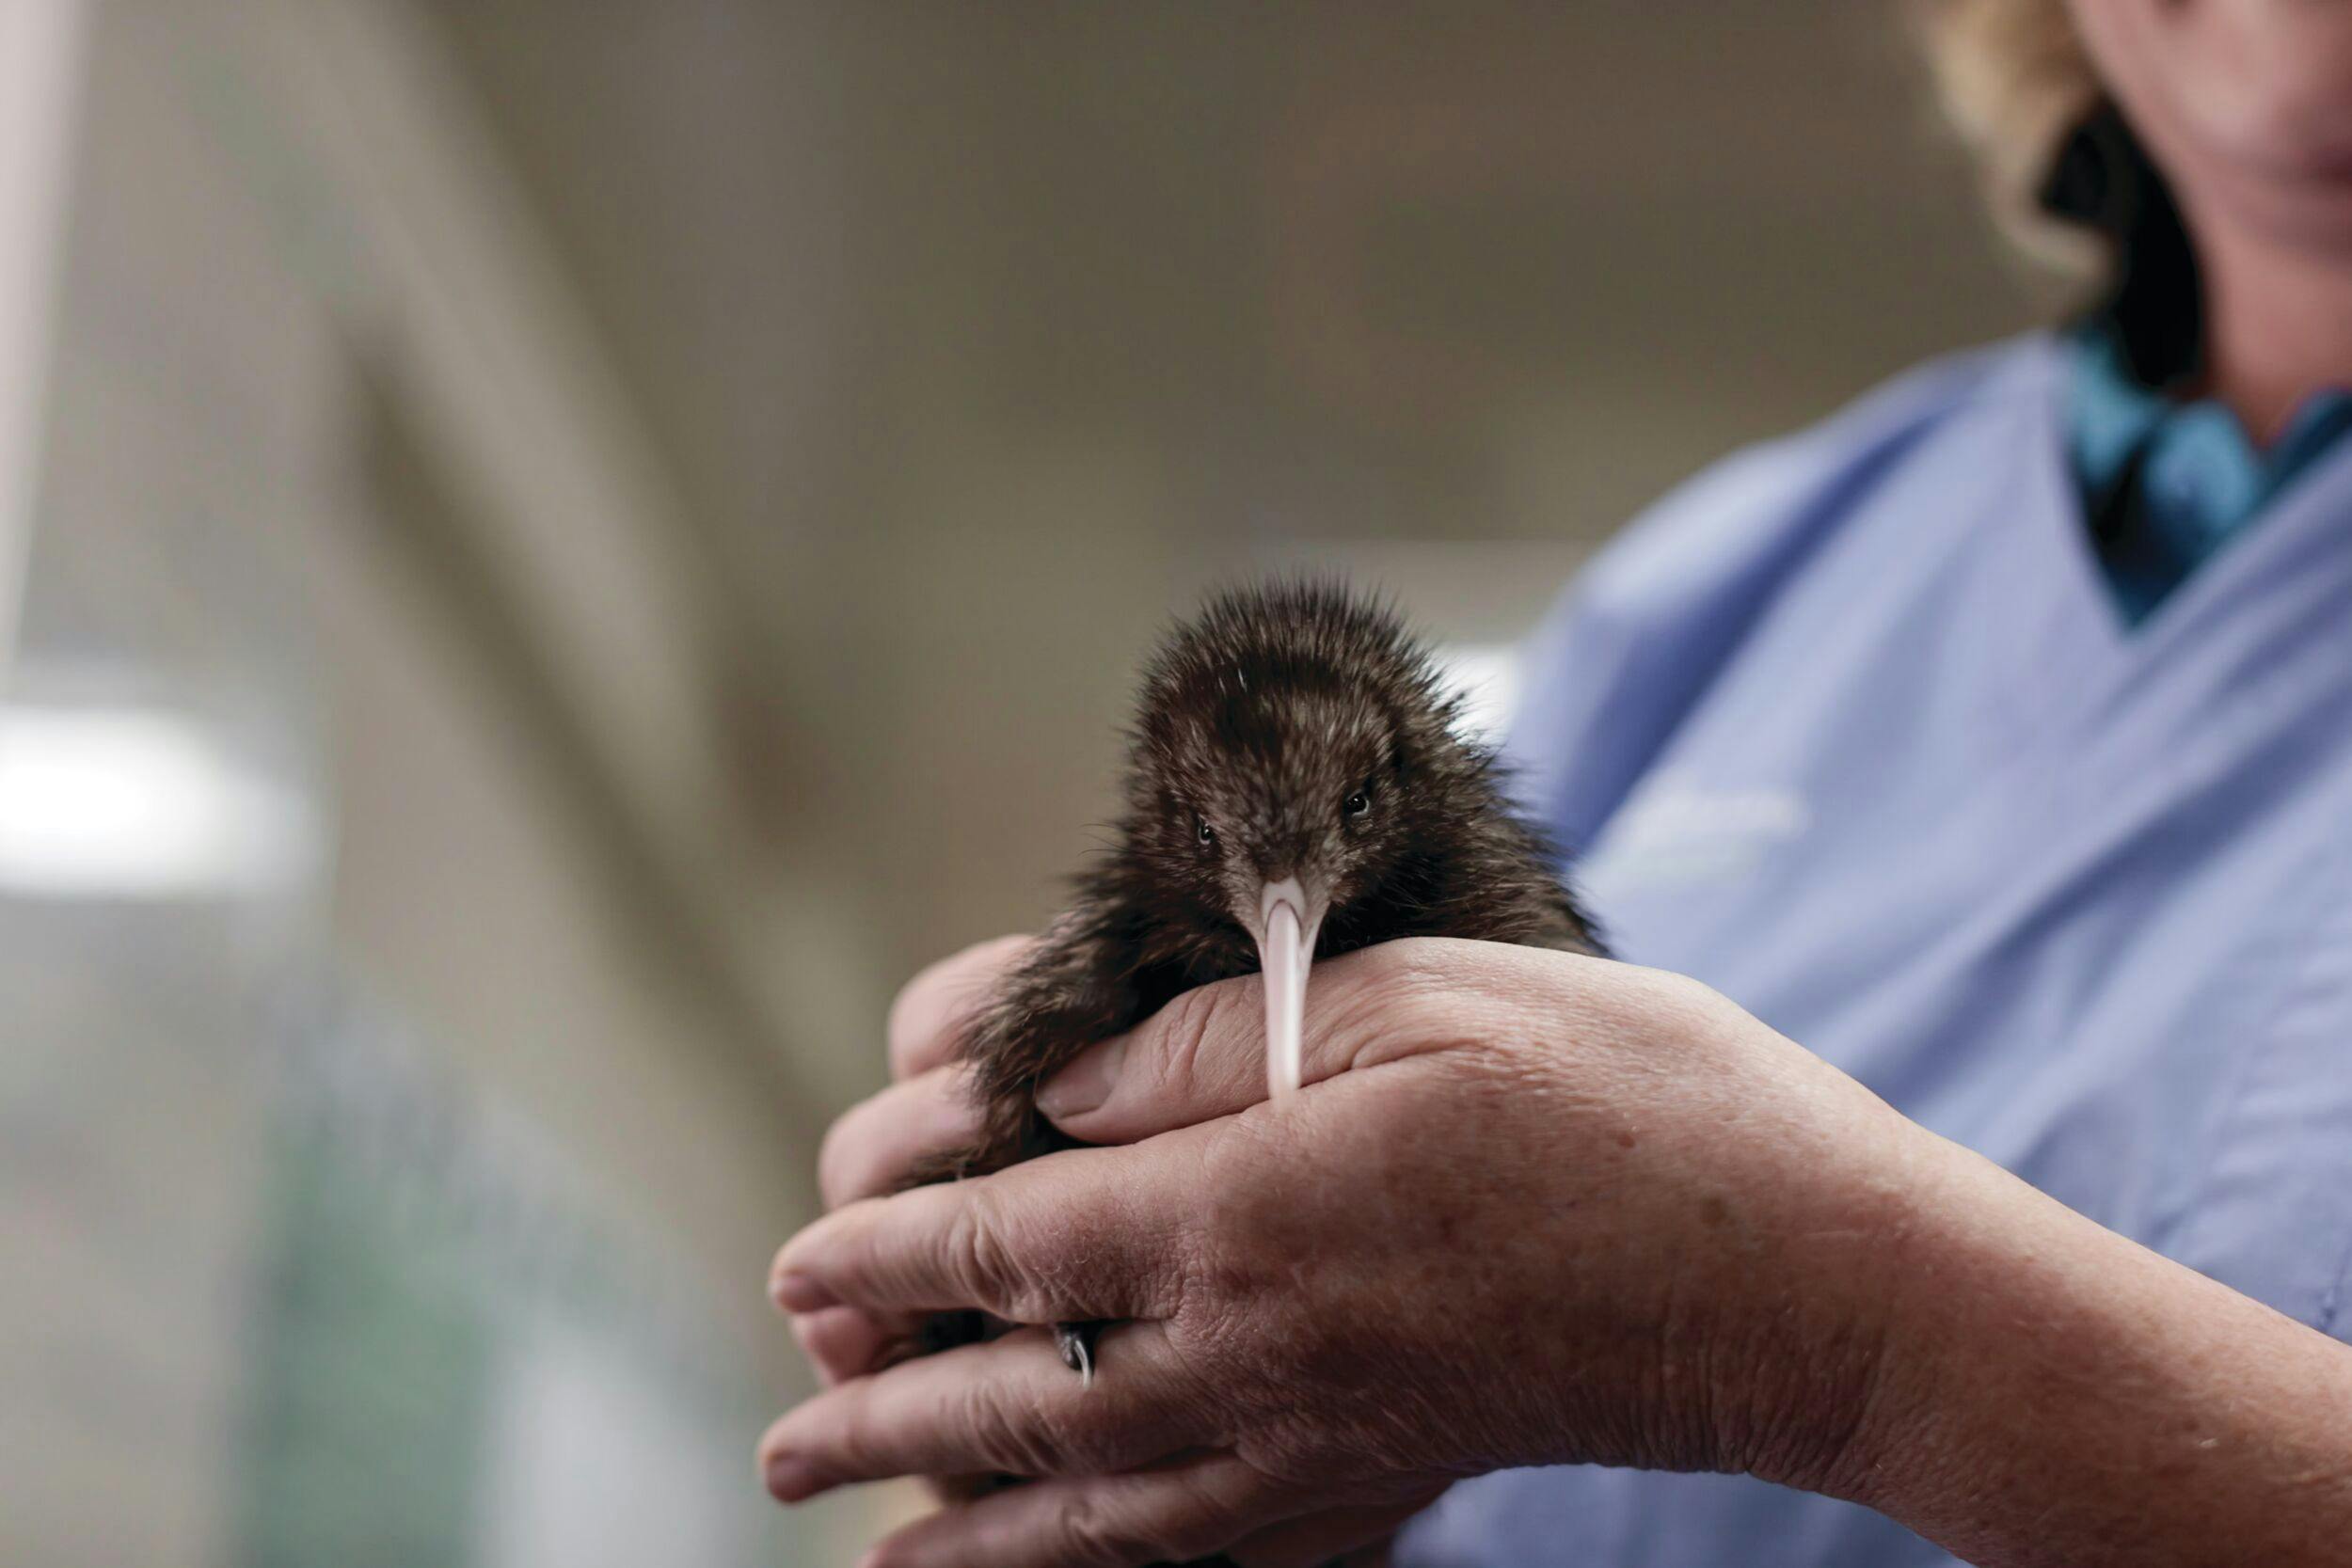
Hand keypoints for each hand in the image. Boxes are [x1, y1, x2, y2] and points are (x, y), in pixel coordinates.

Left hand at [763, 938, 1933, 1566]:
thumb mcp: (1414, 999)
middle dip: (880, 1420)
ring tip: (872, 1562)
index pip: (1005, 1244)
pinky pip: (1207, 1560)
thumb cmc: (1626, 1103)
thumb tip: (1059, 1091)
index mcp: (1249, 1211)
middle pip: (1014, 1408)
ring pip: (1091, 1516)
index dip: (886, 1252)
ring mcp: (1320, 1440)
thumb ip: (1207, 1044)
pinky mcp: (1383, 1479)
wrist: (1798, 1272)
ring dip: (966, 1539)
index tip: (802, 1262)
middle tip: (782, 1444)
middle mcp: (1258, 1352)